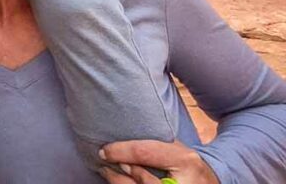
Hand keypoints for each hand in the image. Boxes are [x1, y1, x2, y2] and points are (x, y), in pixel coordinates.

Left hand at [99, 140, 217, 183]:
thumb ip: (154, 144)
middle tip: (105, 164)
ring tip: (109, 174)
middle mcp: (183, 183)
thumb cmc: (188, 164)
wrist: (212, 183)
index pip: (144, 153)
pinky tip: (121, 182)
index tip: (103, 151)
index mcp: (185, 160)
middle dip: (120, 173)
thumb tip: (119, 135)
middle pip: (141, 180)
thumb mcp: (177, 149)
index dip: (119, 151)